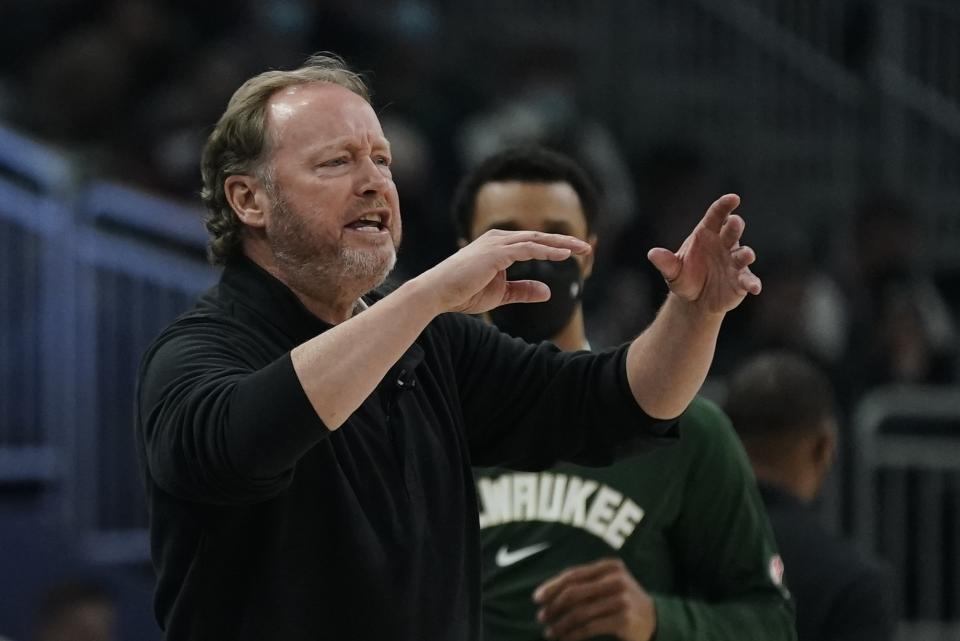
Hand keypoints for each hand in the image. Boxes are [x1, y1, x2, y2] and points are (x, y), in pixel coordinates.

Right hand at [422, 229, 590, 314]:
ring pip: (536, 240)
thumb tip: (548, 292)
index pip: (533, 243)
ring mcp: (496, 243)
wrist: (437, 294)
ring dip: (561, 244)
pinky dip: (546, 251)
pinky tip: (564, 255)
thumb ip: (523, 290)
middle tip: (587, 247)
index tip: (576, 253)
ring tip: (582, 249)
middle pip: (538, 237)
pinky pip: (527, 249)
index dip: (555, 246)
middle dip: (564, 241)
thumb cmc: (463, 292)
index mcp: (498, 245)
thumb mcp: (501, 293)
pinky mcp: (495, 252)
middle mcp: (498, 239)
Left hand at [533, 558, 655, 640]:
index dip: (552, 586)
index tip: (537, 598)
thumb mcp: (608, 585)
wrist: (654, 620)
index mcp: (610, 566)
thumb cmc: (622, 601)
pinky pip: (589, 627)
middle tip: (541, 617)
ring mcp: (621, 599)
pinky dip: (572, 635)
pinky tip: (564, 639)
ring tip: (549, 632)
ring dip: (560, 624)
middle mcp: (616, 579)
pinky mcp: (623, 619)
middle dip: (553, 606)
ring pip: (579, 612)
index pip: (573, 574)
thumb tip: (547, 593)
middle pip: (574, 592)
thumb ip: (585, 584)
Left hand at [647, 194, 760, 313]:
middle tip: (734, 222)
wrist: (695, 300)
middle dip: (734, 226)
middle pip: (732, 230)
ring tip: (747, 255)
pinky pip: (749, 280)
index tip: (733, 198)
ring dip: (745, 254)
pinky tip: (755, 288)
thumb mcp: (672, 271)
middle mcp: (724, 244)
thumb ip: (665, 262)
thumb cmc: (685, 278)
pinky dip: (752, 283)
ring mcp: (735, 261)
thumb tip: (652, 253)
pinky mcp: (742, 280)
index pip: (717, 215)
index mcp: (707, 234)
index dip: (725, 205)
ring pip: (743, 253)